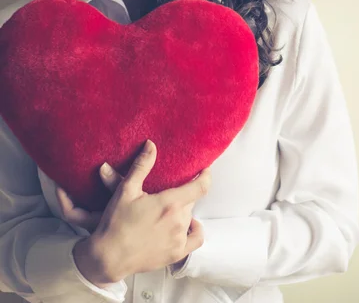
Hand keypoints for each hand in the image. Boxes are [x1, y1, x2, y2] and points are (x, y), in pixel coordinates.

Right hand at [68, 140, 209, 284]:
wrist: (109, 257)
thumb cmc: (116, 223)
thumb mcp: (126, 189)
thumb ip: (142, 165)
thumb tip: (151, 145)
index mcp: (170, 203)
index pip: (200, 187)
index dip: (206, 175)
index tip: (205, 168)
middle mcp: (179, 221)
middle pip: (191, 200)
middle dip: (184, 193)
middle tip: (169, 192)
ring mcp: (179, 239)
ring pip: (190, 217)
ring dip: (182, 210)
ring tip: (166, 209)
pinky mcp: (177, 254)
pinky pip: (195, 239)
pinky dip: (193, 230)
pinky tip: (186, 226)